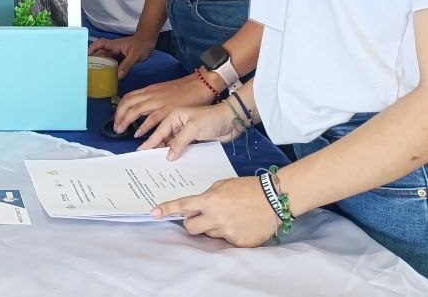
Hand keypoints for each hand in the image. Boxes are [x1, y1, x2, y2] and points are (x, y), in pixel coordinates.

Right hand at [88, 33, 153, 77]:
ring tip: (93, 74)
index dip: (92, 48)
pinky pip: (112, 63)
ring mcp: (117, 53)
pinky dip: (108, 68)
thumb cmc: (142, 45)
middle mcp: (113, 49)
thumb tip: (118, 77)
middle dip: (92, 59)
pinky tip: (106, 76)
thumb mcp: (135, 56)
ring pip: (105, 59)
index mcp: (114, 45)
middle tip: (86, 69)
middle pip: (100, 53)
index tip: (85, 56)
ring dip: (99, 65)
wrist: (149, 40)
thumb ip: (126, 65)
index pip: (100, 44)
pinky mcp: (121, 58)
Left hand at [115, 73, 219, 138]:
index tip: (116, 118)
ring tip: (120, 131)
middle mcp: (151, 94)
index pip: (128, 97)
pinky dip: (143, 127)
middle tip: (116, 127)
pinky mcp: (168, 109)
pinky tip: (137, 134)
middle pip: (128, 103)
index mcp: (150, 90)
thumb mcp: (163, 91)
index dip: (119, 108)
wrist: (200, 84)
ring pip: (135, 110)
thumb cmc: (184, 89)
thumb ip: (153, 99)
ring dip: (125, 121)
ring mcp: (159, 101)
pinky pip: (151, 118)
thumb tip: (144, 111)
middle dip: (118, 116)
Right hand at [138, 102, 239, 156]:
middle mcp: (178, 124)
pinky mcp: (195, 141)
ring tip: (159, 166)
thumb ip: (179, 142)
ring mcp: (187, 133)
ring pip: (174, 145)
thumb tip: (168, 157)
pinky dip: (179, 156)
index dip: (150, 141)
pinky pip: (184, 149)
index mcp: (175, 116)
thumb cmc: (211, 119)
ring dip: (168, 154)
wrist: (232, 120)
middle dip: (157, 149)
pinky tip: (175, 165)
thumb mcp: (193, 128)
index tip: (140, 151)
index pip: (160, 131)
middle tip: (148, 161)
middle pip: (165, 138)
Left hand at [152, 175, 280, 247]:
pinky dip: (229, 233)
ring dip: (213, 227)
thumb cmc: (248, 188)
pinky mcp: (239, 243)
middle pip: (191, 228)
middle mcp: (216, 218)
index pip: (183, 206)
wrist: (273, 199)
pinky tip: (240, 224)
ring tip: (229, 216)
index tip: (154, 212)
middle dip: (192, 223)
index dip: (167, 209)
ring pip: (209, 234)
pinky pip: (226, 241)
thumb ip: (208, 195)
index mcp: (210, 201)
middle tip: (200, 216)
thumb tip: (199, 207)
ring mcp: (227, 232)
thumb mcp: (223, 184)